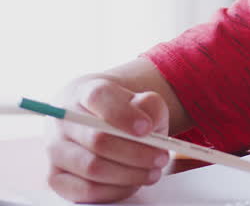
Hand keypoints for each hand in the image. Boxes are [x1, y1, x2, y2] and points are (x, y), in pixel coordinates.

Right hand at [45, 77, 170, 202]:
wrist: (97, 122)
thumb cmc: (125, 112)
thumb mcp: (143, 101)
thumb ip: (150, 106)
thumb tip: (147, 124)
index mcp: (84, 92)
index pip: (99, 97)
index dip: (124, 115)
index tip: (147, 128)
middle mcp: (63, 120)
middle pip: (97, 139)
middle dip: (136, 153)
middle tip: (162, 158)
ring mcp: (55, 150)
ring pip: (92, 167)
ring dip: (129, 174)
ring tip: (153, 172)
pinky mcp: (55, 177)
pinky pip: (85, 190)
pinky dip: (114, 190)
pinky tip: (133, 183)